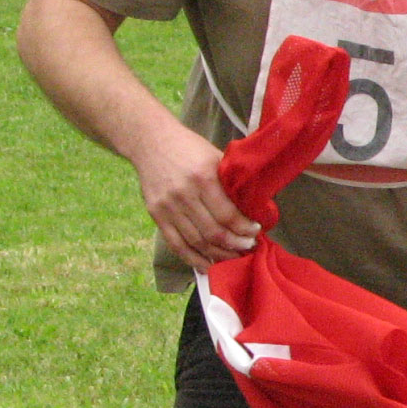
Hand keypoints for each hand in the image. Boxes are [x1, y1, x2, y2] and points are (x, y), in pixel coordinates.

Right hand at [132, 126, 258, 271]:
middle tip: (249, 248)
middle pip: (213, 232)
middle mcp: (184, 195)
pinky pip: (176, 245)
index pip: (227, 214)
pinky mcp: (156, 215)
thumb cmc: (189, 148)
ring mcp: (168, 207)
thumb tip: (254, 206)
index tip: (256, 232)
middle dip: (235, 245)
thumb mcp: (215, 157)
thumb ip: (230, 182)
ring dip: (219, 255)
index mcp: (203, 177)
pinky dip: (193, 259)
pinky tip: (208, 265)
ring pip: (197, 242)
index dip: (244, 228)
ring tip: (235, 258)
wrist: (150, 142)